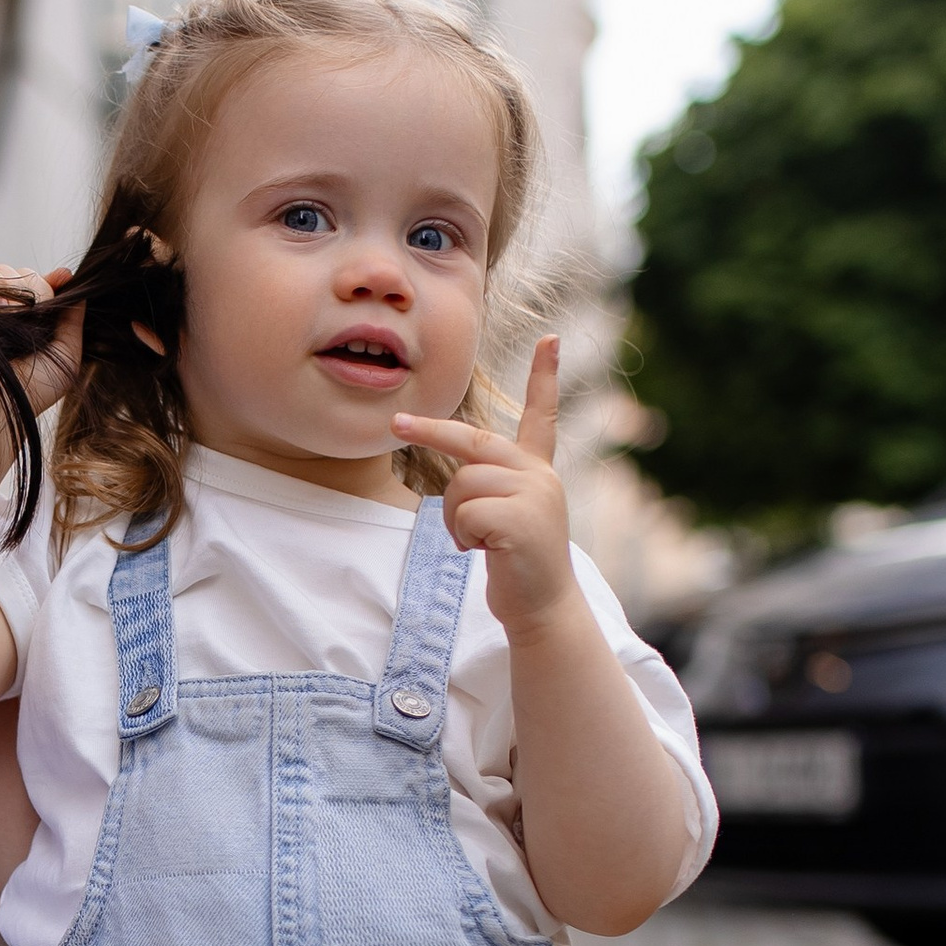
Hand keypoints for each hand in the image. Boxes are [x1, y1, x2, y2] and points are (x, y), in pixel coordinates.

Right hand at [0, 263, 82, 415]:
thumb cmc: (29, 389)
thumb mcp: (67, 358)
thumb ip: (74, 321)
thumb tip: (79, 286)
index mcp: (36, 324)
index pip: (44, 285)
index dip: (51, 282)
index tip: (62, 279)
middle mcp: (11, 314)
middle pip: (24, 274)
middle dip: (30, 287)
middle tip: (25, 315)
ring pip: (1, 272)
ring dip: (7, 285)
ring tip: (3, 310)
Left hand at [393, 334, 573, 632]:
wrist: (542, 607)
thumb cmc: (516, 562)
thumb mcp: (507, 513)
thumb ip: (492, 484)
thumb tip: (464, 476)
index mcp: (538, 469)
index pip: (543, 415)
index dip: (545, 377)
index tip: (550, 338)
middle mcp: (540, 474)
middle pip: (473, 441)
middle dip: (430, 431)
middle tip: (396, 423)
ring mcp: (534, 494)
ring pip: (462, 483)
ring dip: (455, 518)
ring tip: (479, 540)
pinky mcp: (521, 519)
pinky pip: (465, 512)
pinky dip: (463, 535)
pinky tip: (485, 551)